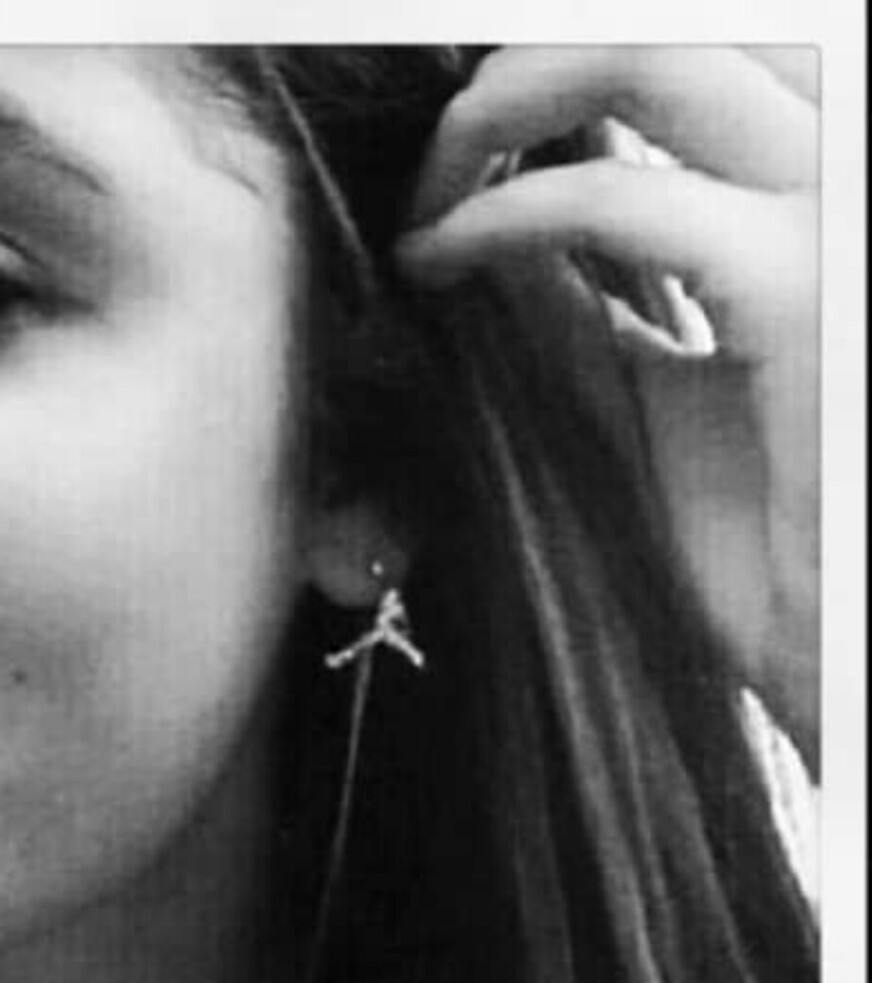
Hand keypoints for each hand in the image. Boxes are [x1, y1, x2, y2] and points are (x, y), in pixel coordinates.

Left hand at [396, 46, 819, 766]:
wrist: (839, 641)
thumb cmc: (767, 538)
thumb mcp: (661, 389)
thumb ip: (594, 297)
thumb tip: (502, 224)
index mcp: (809, 195)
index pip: (692, 62)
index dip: (562, 73)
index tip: (464, 136)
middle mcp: (840, 172)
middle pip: (678, 23)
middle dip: (528, 61)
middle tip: (441, 147)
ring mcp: (835, 217)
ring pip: (656, 53)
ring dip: (508, 101)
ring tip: (432, 188)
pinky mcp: (807, 289)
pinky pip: (623, 199)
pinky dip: (504, 214)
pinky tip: (440, 254)